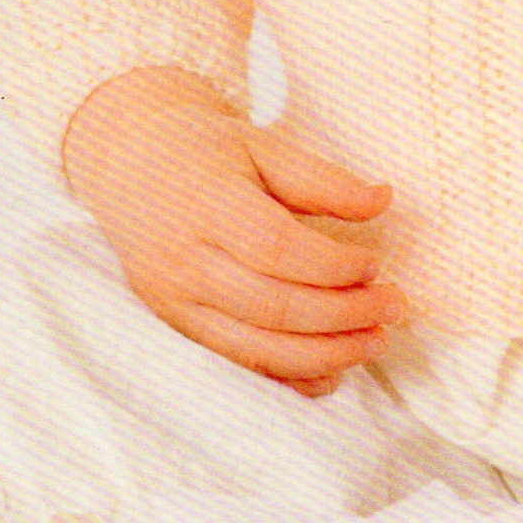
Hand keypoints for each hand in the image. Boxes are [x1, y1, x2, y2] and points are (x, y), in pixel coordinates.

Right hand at [62, 68, 404, 396]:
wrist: (129, 163)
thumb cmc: (204, 151)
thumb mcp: (262, 145)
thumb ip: (321, 178)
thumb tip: (382, 200)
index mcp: (206, 204)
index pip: (275, 247)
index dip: (332, 265)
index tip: (376, 263)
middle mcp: (182, 260)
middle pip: (270, 305)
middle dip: (343, 315)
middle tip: (394, 307)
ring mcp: (173, 300)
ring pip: (254, 347)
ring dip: (324, 354)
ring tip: (375, 342)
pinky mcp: (174, 326)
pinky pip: (235, 363)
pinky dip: (286, 376)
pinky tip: (331, 372)